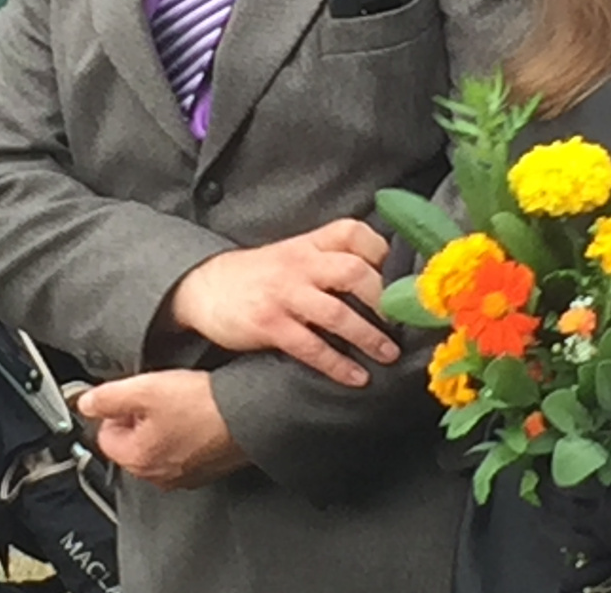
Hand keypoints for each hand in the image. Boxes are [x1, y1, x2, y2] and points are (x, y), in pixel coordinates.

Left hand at [76, 370, 247, 489]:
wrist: (250, 415)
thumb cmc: (203, 406)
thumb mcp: (145, 389)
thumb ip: (107, 397)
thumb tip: (85, 403)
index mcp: (136, 459)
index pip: (105, 434)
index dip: (117, 409)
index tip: (133, 394)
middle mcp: (157, 475)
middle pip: (131, 441)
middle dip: (140, 418)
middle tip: (160, 396)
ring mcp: (183, 476)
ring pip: (157, 444)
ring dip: (164, 424)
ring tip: (182, 403)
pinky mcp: (206, 469)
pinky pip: (183, 449)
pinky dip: (187, 433)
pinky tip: (198, 415)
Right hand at [166, 218, 397, 386]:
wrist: (205, 288)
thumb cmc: (260, 275)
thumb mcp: (293, 255)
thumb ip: (329, 259)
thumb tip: (384, 279)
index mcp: (309, 243)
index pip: (354, 233)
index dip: (383, 252)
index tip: (403, 278)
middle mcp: (299, 264)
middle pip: (354, 272)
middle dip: (386, 300)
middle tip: (405, 322)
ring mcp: (284, 294)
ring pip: (338, 314)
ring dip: (369, 337)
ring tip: (388, 354)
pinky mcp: (269, 324)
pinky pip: (311, 347)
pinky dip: (338, 364)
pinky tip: (356, 377)